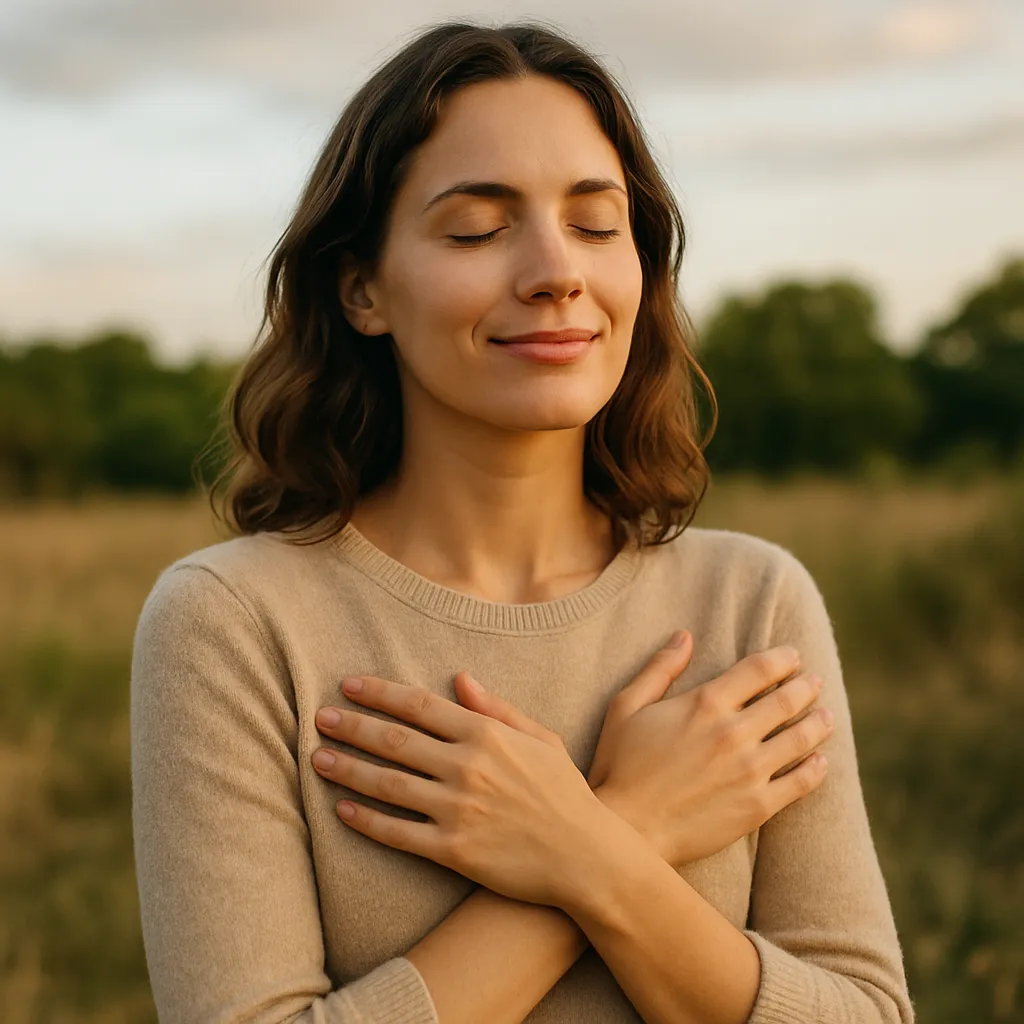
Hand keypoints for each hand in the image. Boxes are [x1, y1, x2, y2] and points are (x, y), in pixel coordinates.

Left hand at [311, 673, 610, 908]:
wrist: (587, 857)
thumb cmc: (565, 793)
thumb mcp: (541, 738)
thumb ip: (497, 707)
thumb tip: (461, 677)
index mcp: (486, 735)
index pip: (419, 705)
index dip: (379, 693)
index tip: (348, 685)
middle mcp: (467, 767)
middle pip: (394, 740)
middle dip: (352, 726)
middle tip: (319, 718)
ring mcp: (458, 809)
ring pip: (388, 784)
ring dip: (349, 769)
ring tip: (318, 759)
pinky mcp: (454, 850)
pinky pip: (398, 833)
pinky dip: (367, 821)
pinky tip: (343, 810)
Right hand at [583, 633, 833, 867]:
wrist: (628, 830)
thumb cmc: (619, 766)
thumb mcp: (626, 707)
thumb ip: (659, 669)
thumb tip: (685, 636)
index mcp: (705, 704)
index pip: (759, 670)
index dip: (782, 658)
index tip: (792, 656)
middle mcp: (734, 733)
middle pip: (787, 700)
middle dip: (806, 685)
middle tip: (816, 680)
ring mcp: (750, 771)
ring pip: (800, 739)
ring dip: (819, 723)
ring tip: (827, 716)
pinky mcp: (757, 807)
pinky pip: (800, 783)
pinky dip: (816, 768)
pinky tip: (821, 761)